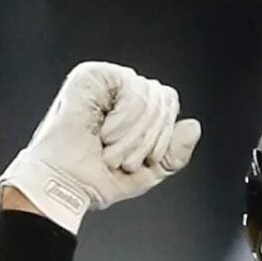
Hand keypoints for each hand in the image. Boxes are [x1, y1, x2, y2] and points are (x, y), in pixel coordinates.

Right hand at [0, 61, 200, 233]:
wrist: (67, 185)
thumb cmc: (100, 178)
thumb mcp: (149, 170)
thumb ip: (174, 152)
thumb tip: (194, 125)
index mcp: (134, 106)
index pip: (169, 103)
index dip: (163, 135)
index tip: (143, 161)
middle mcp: (121, 88)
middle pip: (164, 98)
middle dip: (150, 137)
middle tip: (123, 158)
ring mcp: (106, 79)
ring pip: (151, 95)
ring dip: (135, 134)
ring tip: (110, 148)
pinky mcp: (91, 75)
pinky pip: (133, 88)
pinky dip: (126, 119)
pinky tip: (104, 132)